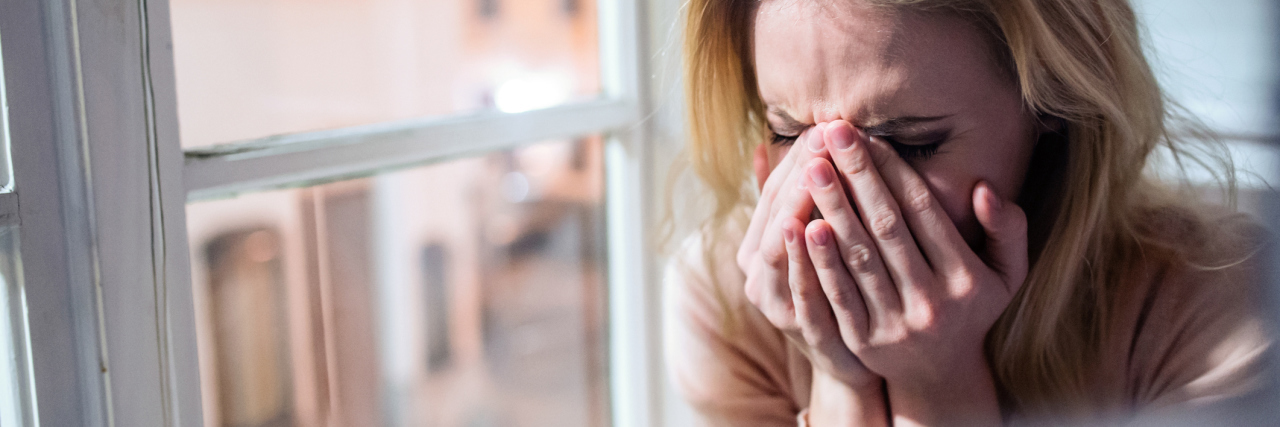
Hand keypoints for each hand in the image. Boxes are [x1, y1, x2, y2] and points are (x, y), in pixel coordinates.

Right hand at [737, 123, 879, 390]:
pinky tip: (816, 225)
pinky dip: (805, 257)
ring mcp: (777, 304)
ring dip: (798, 203)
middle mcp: (758, 276)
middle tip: (826, 133)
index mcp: (756, 249)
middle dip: (801, 172)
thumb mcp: (811, 243)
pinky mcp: (802, 331)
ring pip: (781, 246)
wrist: (854, 363)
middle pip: (776, 213)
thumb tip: (762, 146)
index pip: (772, 191)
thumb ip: (788, 200)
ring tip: (816, 166)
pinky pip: (800, 288)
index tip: (823, 125)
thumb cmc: (836, 290)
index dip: (797, 157)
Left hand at [801, 121, 1026, 424]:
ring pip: (859, 258)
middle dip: (857, 177)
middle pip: (886, 228)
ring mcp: (896, 324)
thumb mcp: (1008, 272)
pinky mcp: (864, 342)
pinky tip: (801, 226)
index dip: (893, 171)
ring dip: (832, 209)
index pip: (922, 212)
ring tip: (811, 167)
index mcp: (966, 278)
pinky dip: (820, 260)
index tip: (868, 135)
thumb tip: (984, 188)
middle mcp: (932, 302)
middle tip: (831, 133)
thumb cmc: (971, 307)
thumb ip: (1008, 229)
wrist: (940, 374)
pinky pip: (838, 294)